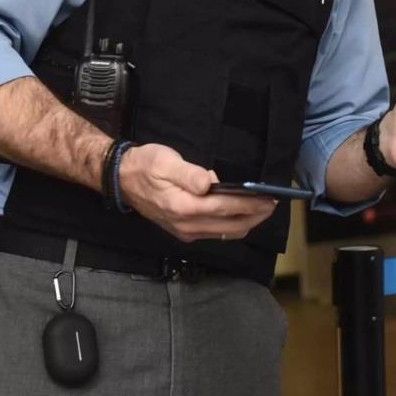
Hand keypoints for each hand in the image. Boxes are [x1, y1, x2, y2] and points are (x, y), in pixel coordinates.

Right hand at [119, 144, 276, 242]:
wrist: (122, 181)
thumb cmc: (145, 166)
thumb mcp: (166, 161)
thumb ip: (189, 174)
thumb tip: (210, 182)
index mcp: (183, 207)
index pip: (226, 207)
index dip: (251, 204)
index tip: (270, 198)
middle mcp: (187, 225)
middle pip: (232, 225)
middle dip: (256, 215)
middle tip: (273, 202)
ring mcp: (186, 232)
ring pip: (227, 233)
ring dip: (247, 222)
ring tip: (262, 207)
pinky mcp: (186, 233)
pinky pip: (217, 233)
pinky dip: (234, 225)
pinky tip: (242, 213)